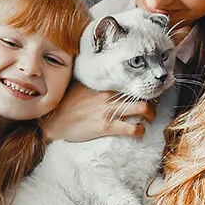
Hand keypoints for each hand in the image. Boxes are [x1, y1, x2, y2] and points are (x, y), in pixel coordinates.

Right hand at [39, 81, 156, 141]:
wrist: (53, 121)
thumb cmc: (65, 103)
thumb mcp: (78, 85)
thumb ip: (91, 80)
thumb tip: (96, 71)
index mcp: (103, 84)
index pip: (128, 81)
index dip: (139, 86)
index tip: (144, 90)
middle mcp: (109, 95)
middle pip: (140, 94)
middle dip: (151, 102)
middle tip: (150, 108)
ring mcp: (109, 111)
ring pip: (142, 109)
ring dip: (150, 115)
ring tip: (149, 119)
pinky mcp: (106, 126)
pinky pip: (131, 129)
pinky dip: (140, 131)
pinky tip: (139, 132)